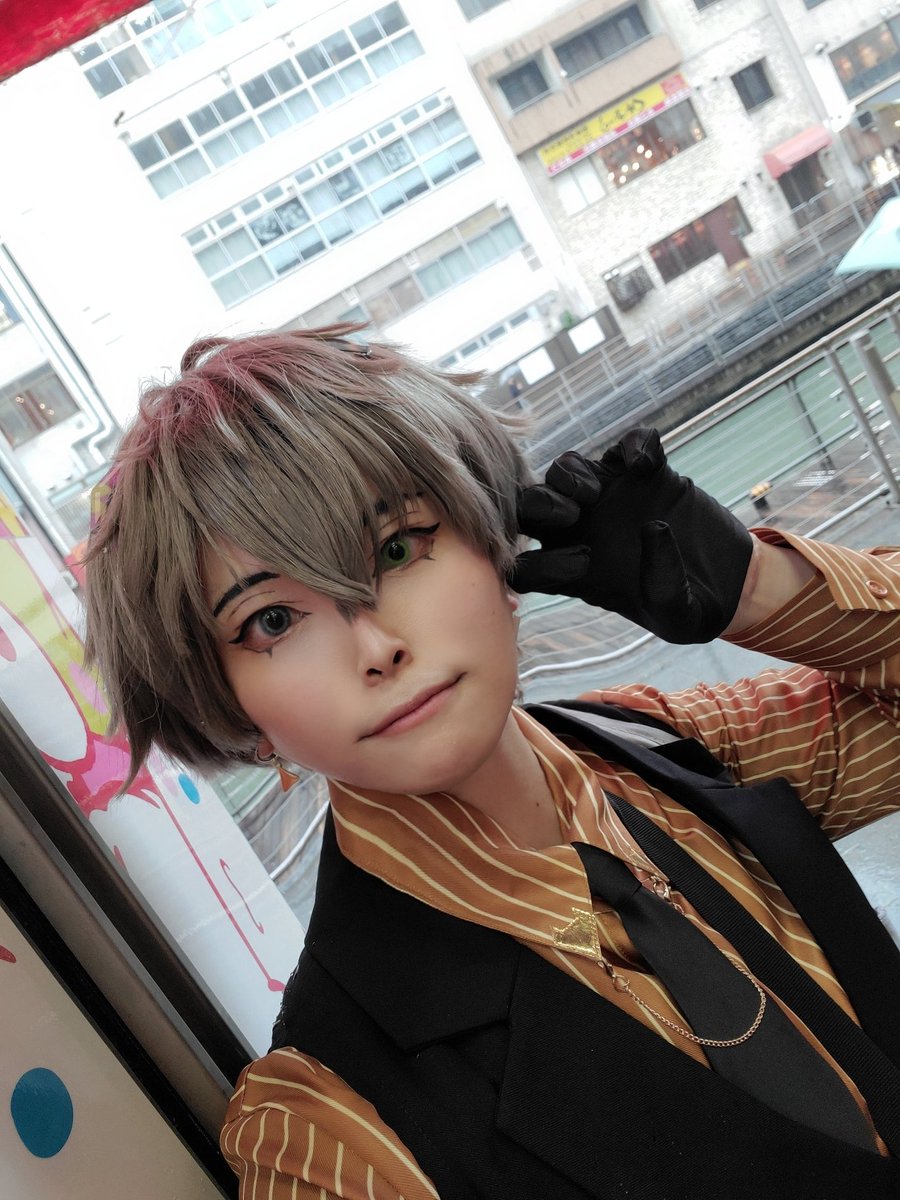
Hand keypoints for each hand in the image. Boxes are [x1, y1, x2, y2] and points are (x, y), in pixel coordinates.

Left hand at [510, 428, 752, 643]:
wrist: (731, 581)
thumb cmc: (693, 608)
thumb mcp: (681, 616)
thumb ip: (663, 588)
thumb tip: (653, 529)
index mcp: (578, 575)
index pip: (529, 569)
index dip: (540, 566)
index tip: (585, 565)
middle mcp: (585, 532)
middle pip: (531, 508)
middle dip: (540, 506)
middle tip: (572, 515)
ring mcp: (612, 499)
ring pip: (564, 471)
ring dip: (569, 475)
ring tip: (597, 491)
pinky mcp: (646, 476)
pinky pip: (627, 446)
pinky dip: (635, 444)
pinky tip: (650, 463)